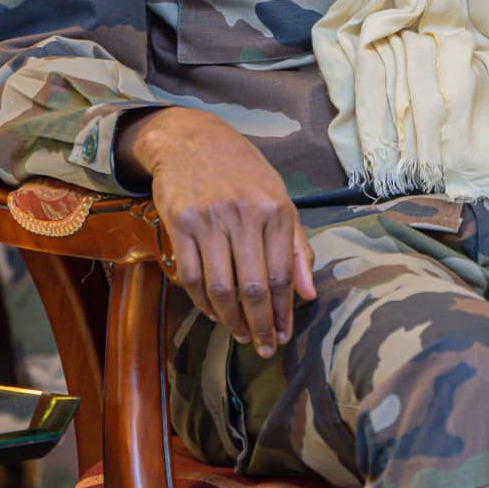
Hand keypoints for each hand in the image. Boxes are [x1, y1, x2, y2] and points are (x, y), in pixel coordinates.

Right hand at [118, 108, 314, 358]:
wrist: (192, 139)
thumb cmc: (242, 172)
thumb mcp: (279, 198)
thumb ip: (296, 247)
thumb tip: (308, 294)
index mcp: (274, 210)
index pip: (282, 274)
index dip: (283, 312)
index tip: (284, 335)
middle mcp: (243, 215)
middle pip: (253, 287)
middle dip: (260, 325)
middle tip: (264, 348)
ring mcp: (209, 219)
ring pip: (221, 287)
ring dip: (231, 320)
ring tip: (240, 335)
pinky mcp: (180, 223)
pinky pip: (192, 275)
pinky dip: (203, 301)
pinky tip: (214, 312)